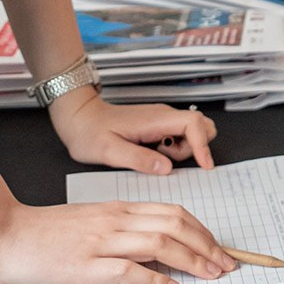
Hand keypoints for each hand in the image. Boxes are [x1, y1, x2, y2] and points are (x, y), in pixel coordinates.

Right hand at [0, 199, 234, 283]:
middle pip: (175, 225)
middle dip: (207, 245)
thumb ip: (121, 229)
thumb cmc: (45, 232)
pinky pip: (130, 270)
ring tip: (210, 275)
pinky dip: (156, 280)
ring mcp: (101, 242)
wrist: (4, 234)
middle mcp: (115, 221)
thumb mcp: (90, 222)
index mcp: (117, 209)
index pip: (173, 212)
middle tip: (227, 264)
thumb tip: (157, 247)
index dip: (203, 230)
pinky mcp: (85, 266)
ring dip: (192, 260)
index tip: (220, 248)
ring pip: (159, 243)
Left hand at [48, 91, 216, 173]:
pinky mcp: (157, 126)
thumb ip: (139, 159)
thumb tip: (166, 167)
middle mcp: (162, 116)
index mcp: (155, 119)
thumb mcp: (109, 151)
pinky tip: (154, 154)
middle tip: (170, 160)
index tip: (204, 165)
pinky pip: (180, 136)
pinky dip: (176, 149)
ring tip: (157, 157)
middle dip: (196, 147)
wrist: (78, 118)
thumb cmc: (89, 132)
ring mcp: (161, 120)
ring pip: (192, 132)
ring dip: (185, 149)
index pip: (193, 124)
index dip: (203, 145)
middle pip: (201, 125)